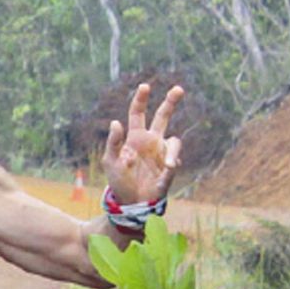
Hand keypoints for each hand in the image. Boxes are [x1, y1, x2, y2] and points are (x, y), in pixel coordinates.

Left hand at [102, 83, 184, 204]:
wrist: (131, 202)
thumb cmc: (119, 180)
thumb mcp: (111, 161)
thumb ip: (113, 142)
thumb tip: (115, 122)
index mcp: (135, 137)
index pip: (138, 114)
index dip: (141, 100)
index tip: (145, 86)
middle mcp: (151, 141)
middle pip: (163, 116)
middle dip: (171, 102)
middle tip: (178, 88)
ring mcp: (162, 152)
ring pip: (175, 141)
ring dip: (172, 153)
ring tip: (168, 166)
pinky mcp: (170, 166)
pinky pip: (175, 162)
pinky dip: (171, 168)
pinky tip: (166, 174)